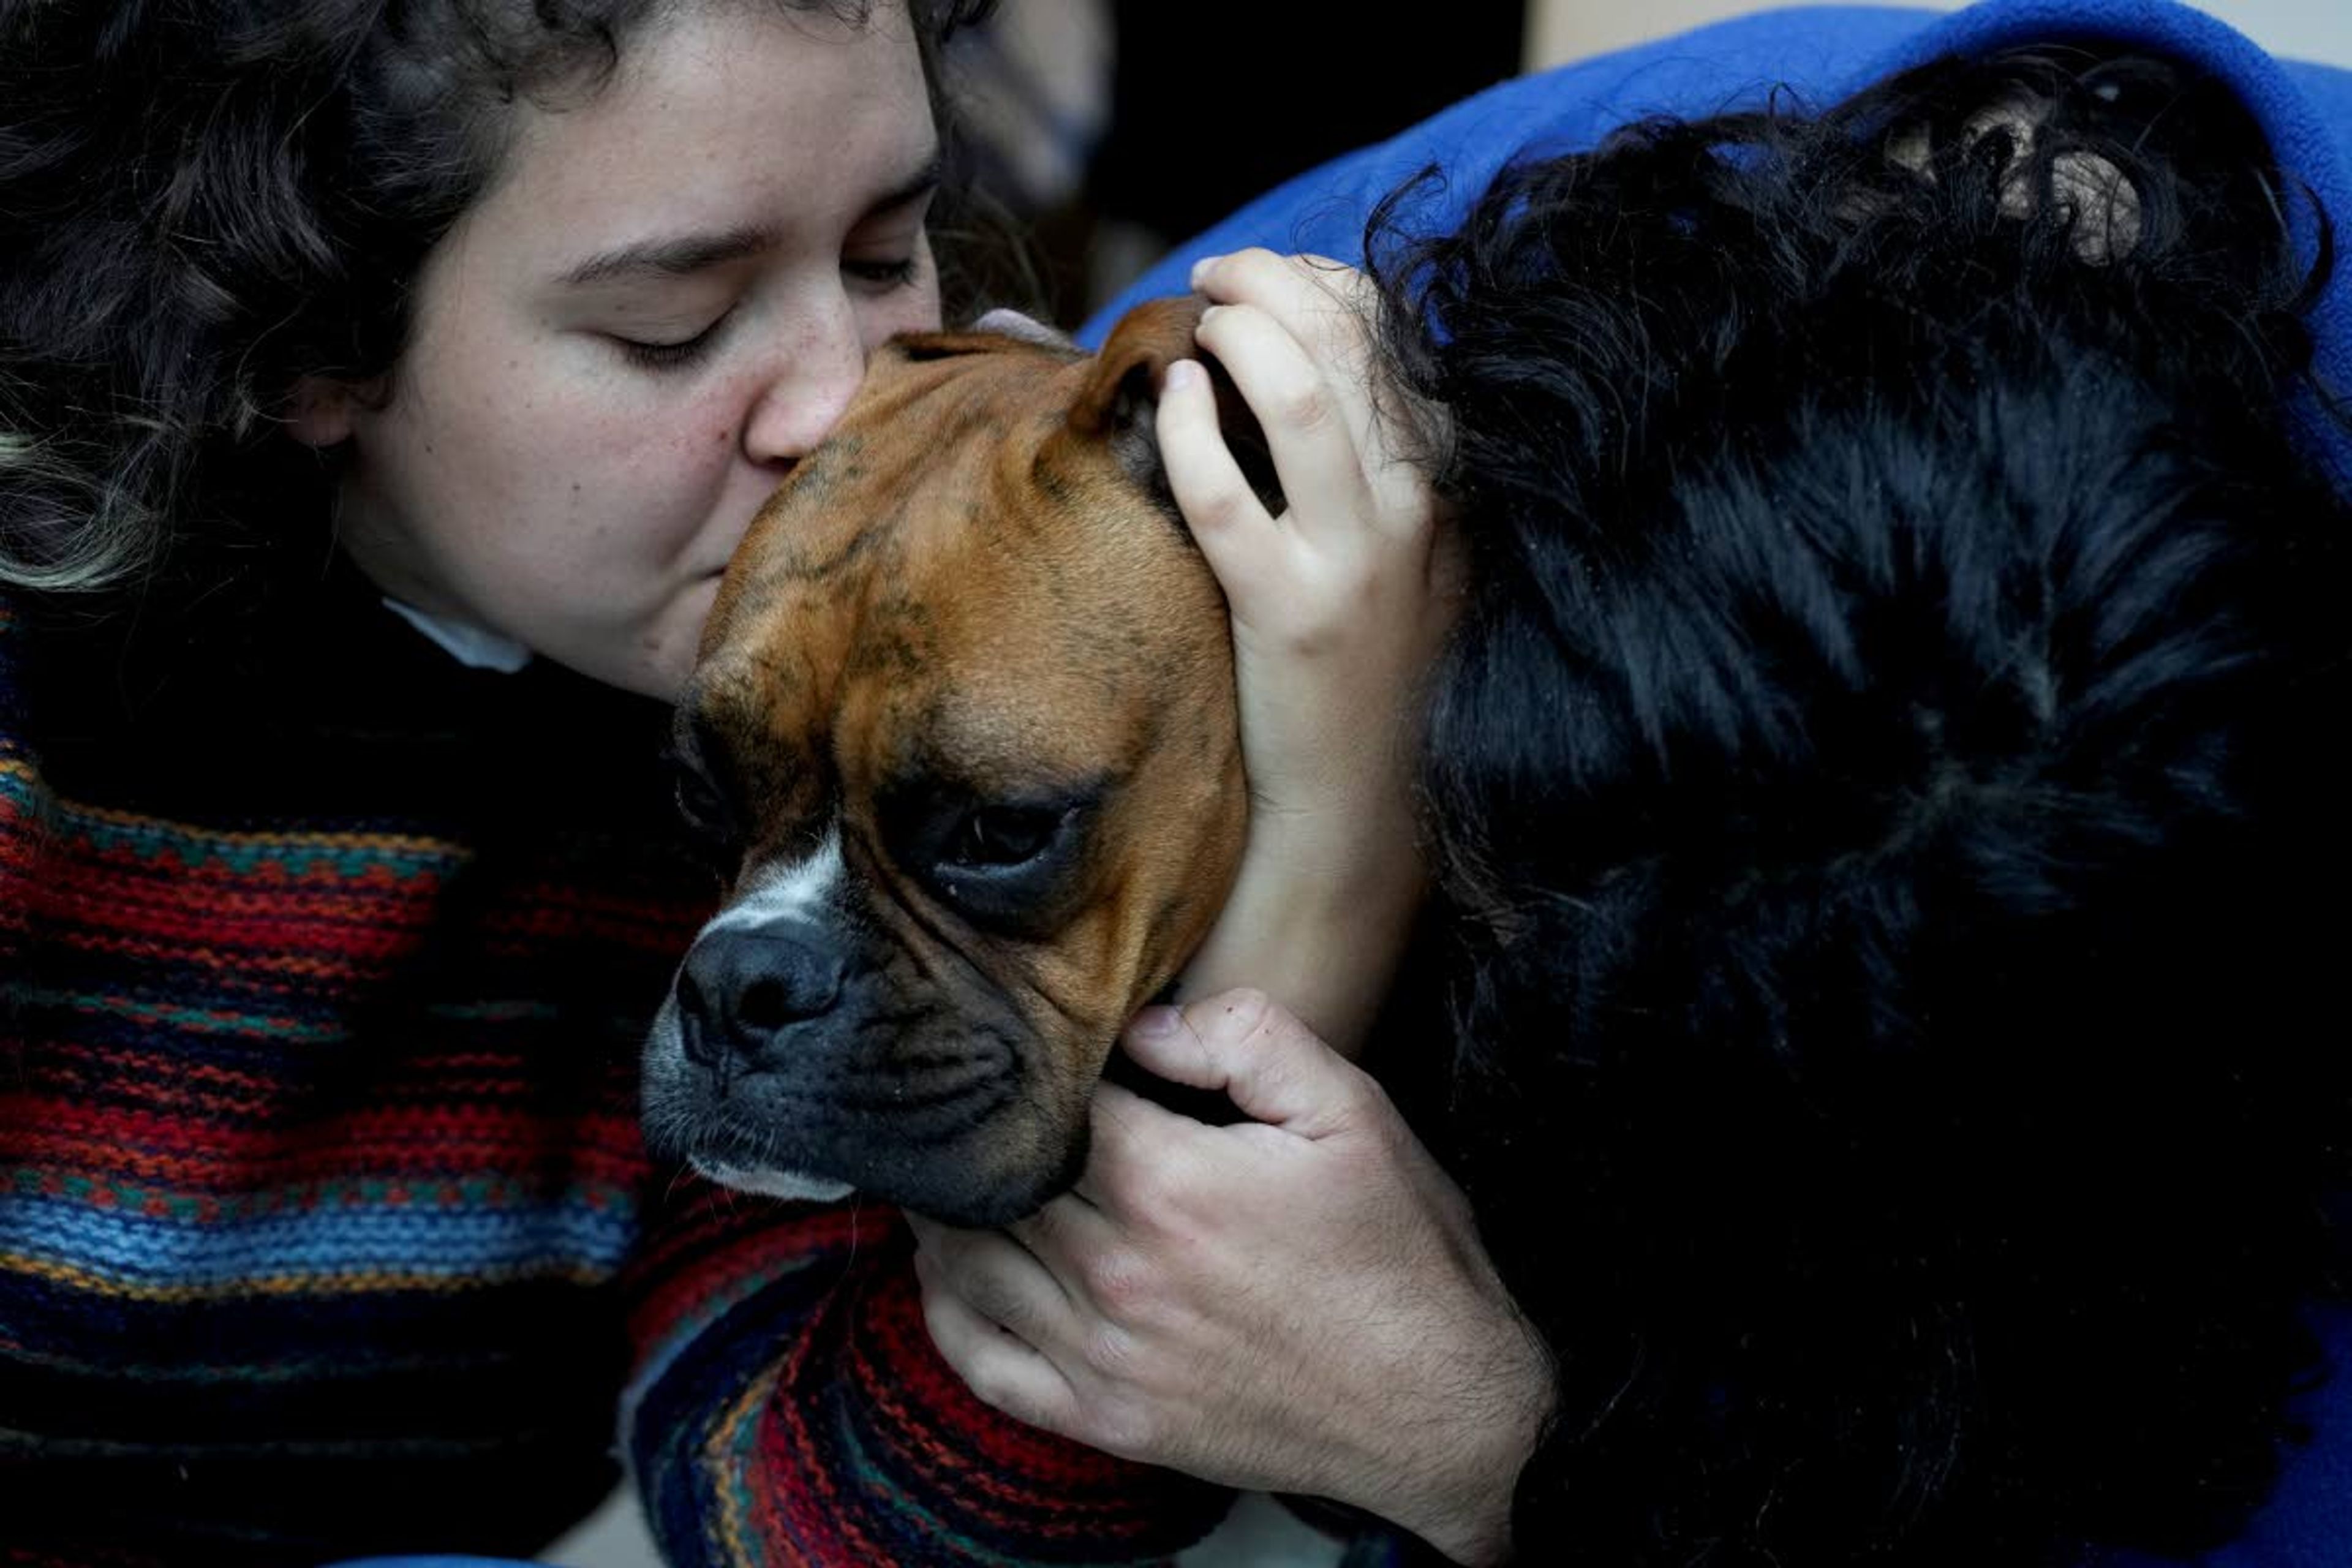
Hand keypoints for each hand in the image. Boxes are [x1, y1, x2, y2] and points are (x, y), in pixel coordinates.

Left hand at [908, 989, 1551, 1564]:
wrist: (1446, 1411)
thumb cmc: (1403, 1258)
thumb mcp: (1354, 1113)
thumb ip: (1247, 1038)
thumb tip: (1142, 1023)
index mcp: (1170, 1183)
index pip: (1040, 1102)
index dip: (1019, 1062)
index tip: (1017, 1037)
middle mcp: (1120, 1272)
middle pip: (988, 1182)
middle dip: (969, 1132)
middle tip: (961, 1092)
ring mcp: (1105, 1357)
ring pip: (968, 1266)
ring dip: (943, 1211)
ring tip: (946, 1165)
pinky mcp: (1108, 1423)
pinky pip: (985, 1365)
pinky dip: (947, 1312)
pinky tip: (950, 1269)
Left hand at [1159, 249, 1458, 1052]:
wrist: (1363, 802)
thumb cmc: (1363, 664)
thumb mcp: (1397, 547)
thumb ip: (1366, 458)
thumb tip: (1291, 355)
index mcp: (1442, 481)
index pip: (1390, 334)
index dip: (1317, 279)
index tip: (1261, 277)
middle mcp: (1414, 510)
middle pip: (1347, 345)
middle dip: (1270, 281)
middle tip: (1213, 277)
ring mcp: (1357, 562)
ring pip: (1304, 402)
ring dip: (1240, 336)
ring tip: (1196, 324)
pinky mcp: (1290, 614)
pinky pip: (1227, 500)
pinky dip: (1190, 434)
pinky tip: (1168, 401)